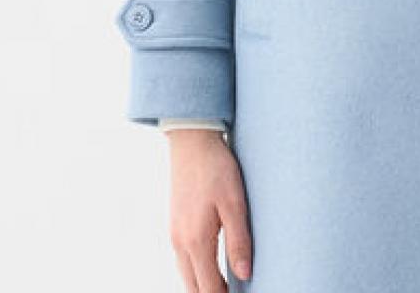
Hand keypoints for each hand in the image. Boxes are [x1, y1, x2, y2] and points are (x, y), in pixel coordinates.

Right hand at [167, 129, 252, 291]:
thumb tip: (245, 275)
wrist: (192, 142)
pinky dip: (195, 272)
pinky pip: (182, 261)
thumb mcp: (234, 202)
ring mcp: (174, 234)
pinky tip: (209, 268)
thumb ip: (239, 241)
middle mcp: (180, 242)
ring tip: (224, 287)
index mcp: (196, 240)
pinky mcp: (174, 225)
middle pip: (193, 287)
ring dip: (202, 285)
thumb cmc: (216, 168)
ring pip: (186, 276)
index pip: (209, 288)